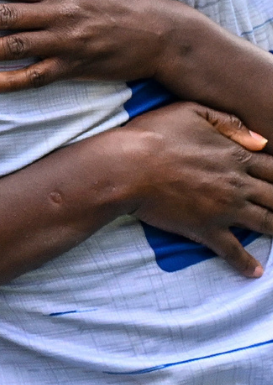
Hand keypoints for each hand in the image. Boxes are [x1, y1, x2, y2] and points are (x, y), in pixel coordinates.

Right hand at [123, 102, 272, 278]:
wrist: (125, 168)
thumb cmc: (154, 135)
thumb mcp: (193, 112)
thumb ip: (231, 123)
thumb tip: (261, 140)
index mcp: (237, 155)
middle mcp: (238, 184)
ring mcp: (223, 209)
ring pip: (265, 223)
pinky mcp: (204, 230)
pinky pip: (231, 250)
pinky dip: (245, 263)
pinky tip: (255, 273)